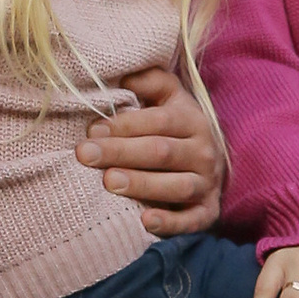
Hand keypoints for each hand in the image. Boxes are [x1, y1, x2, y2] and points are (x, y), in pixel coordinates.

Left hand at [77, 66, 222, 235]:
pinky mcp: (208, 212)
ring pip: (176, 185)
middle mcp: (204, 152)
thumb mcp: (170, 98)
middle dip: (121, 152)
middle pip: (161, 152)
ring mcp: (207, 184)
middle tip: (85, 154)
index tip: (92, 129)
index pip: (158, 121)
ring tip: (109, 182)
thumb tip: (124, 74)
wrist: (212, 164)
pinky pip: (192, 220)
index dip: (125, 124)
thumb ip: (151, 81)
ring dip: (142, 184)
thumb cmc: (176, 128)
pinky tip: (145, 221)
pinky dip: (171, 223)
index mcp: (193, 120)